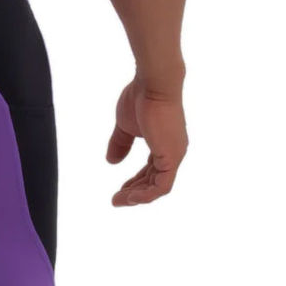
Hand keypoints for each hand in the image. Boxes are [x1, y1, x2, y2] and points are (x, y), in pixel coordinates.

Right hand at [106, 78, 187, 205]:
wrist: (153, 84)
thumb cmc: (140, 98)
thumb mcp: (125, 127)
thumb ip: (120, 144)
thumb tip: (111, 161)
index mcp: (165, 143)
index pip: (151, 170)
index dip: (135, 182)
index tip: (119, 189)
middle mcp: (173, 151)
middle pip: (154, 181)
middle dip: (134, 192)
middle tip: (115, 200)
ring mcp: (174, 155)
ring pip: (157, 188)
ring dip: (137, 197)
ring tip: (118, 201)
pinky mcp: (171, 158)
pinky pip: (161, 187)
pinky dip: (145, 195)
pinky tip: (129, 197)